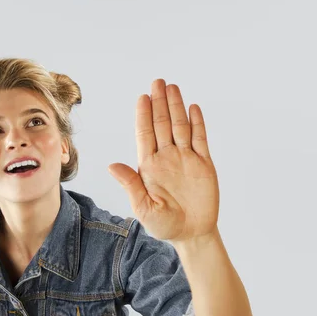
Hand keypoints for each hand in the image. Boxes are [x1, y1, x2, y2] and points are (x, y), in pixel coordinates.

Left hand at [108, 79, 219, 243]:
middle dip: (160, 103)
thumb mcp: (144, 208)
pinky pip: (200, 139)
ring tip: (172, 88)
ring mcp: (186, 158)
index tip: (143, 97)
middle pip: (162, 125)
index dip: (144, 116)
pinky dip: (197, 123)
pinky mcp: (204, 163)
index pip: (145, 135)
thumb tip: (112, 166)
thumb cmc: (164, 225)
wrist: (192, 233)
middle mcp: (167, 157)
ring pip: (180, 127)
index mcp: (149, 166)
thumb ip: (131, 185)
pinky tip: (193, 108)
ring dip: (176, 107)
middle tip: (157, 82)